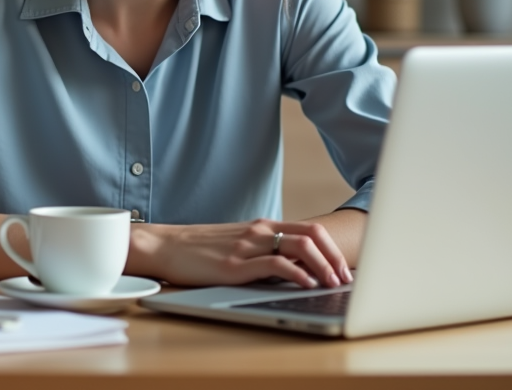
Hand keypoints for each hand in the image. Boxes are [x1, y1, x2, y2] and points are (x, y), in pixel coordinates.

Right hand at [131, 218, 353, 287]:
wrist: (166, 246)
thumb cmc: (200, 250)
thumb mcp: (238, 245)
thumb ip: (264, 252)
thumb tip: (294, 271)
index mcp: (263, 227)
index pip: (310, 231)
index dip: (333, 249)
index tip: (344, 270)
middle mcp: (260, 232)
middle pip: (313, 236)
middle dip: (336, 259)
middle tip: (345, 280)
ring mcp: (248, 246)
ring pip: (300, 248)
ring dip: (324, 267)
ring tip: (332, 284)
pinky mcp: (235, 265)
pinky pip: (276, 265)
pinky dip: (298, 275)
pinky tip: (306, 286)